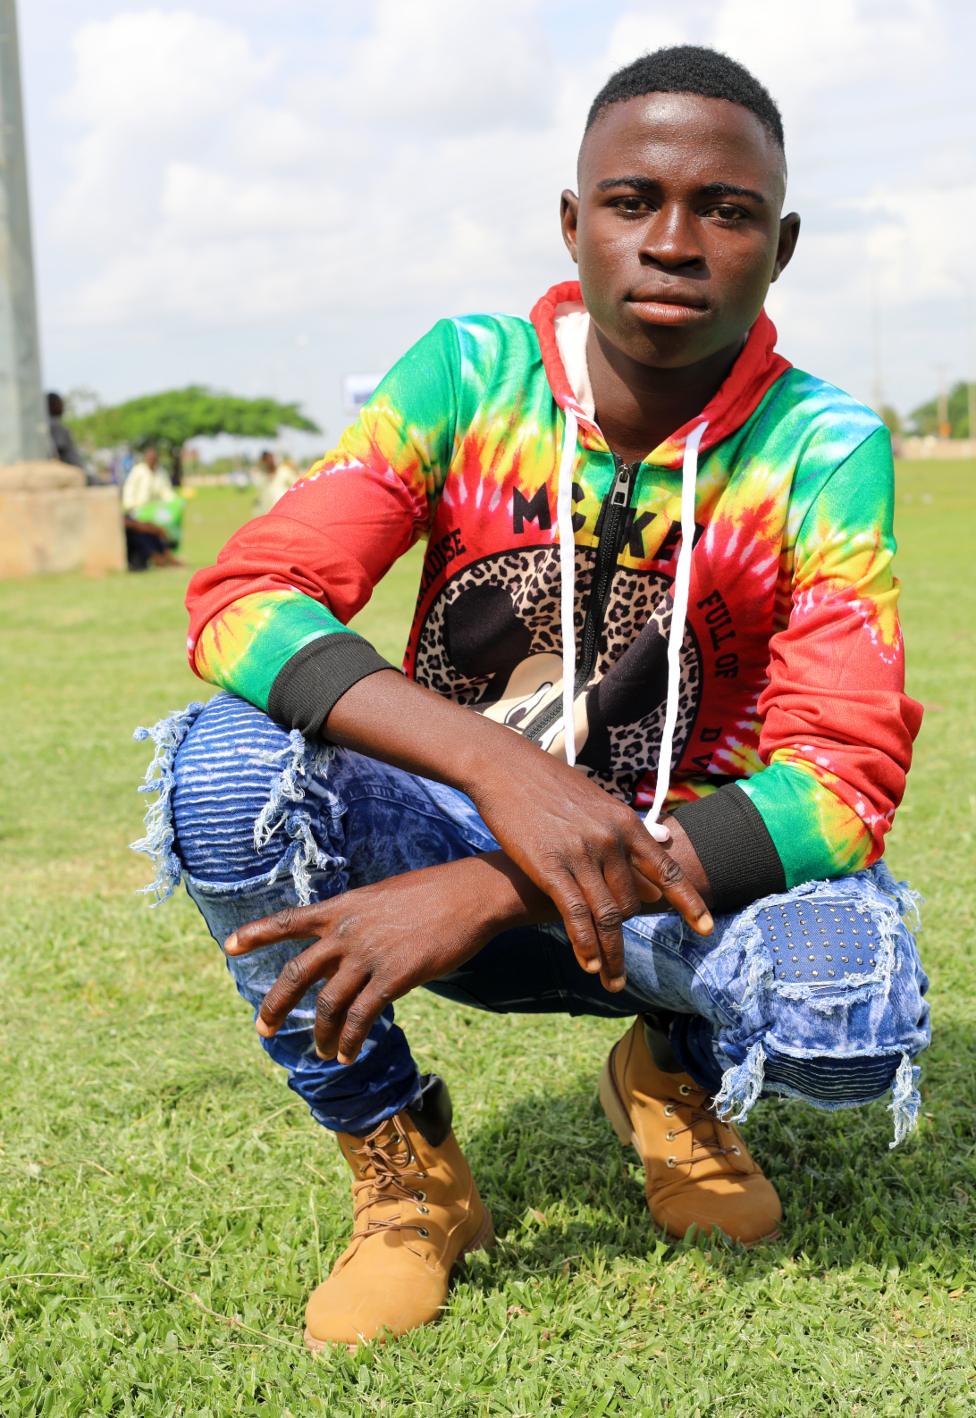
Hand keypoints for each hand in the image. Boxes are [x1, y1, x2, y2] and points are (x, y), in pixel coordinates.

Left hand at [224, 857, 518, 1063]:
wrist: (470, 895)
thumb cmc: (434, 893)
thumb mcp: (383, 897)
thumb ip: (359, 922)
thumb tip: (351, 950)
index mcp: (343, 907)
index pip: (289, 920)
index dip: (256, 934)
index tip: (228, 946)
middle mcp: (347, 931)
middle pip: (297, 973)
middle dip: (274, 1005)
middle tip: (262, 1030)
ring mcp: (368, 955)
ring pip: (327, 1004)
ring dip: (320, 1034)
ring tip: (321, 1053)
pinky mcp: (394, 977)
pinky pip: (362, 1017)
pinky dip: (350, 1039)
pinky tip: (347, 1053)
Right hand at [468, 744, 712, 990]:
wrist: (504, 768)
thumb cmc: (550, 783)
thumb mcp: (599, 799)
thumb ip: (631, 826)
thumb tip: (665, 839)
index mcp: (625, 821)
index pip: (667, 869)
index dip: (689, 902)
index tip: (707, 929)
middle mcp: (610, 838)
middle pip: (633, 901)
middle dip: (627, 931)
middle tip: (618, 955)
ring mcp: (581, 853)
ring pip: (608, 915)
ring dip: (611, 954)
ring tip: (613, 980)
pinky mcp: (550, 867)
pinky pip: (575, 915)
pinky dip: (585, 944)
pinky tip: (589, 965)